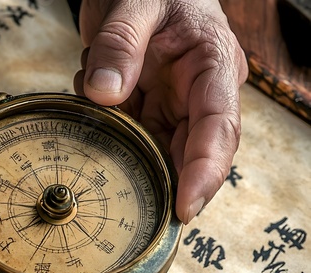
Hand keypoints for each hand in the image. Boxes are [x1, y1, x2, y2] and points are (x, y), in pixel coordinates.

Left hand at [74, 0, 248, 223]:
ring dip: (129, 150)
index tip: (186, 207)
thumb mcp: (136, 2)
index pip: (218, 128)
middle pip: (193, 151)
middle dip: (169, 182)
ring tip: (104, 123)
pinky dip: (113, 131)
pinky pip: (134, 134)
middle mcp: (199, 92)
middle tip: (143, 210)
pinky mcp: (150, 107)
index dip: (205, 172)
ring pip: (159, 148)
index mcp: (213, 66)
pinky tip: (96, 106)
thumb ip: (119, 43)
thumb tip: (104, 92)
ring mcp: (174, 103)